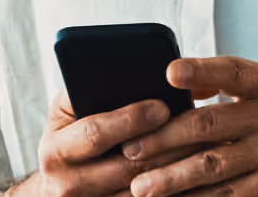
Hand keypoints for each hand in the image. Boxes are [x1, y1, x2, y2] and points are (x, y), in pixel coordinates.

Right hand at [6, 91, 206, 196]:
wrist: (57, 185)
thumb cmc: (69, 137)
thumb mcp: (67, 113)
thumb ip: (87, 94)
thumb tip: (130, 73)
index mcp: (54, 150)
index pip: (95, 132)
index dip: (130, 119)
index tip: (162, 107)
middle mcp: (65, 185)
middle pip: (125, 168)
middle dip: (164, 147)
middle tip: (196, 130)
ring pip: (141, 194)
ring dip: (175, 175)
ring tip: (204, 153)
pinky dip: (173, 193)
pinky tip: (192, 179)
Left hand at [121, 56, 257, 196]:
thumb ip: (226, 80)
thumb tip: (178, 79)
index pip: (231, 72)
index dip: (200, 71)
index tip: (168, 73)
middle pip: (210, 126)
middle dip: (166, 139)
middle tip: (131, 150)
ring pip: (214, 168)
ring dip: (174, 179)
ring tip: (141, 187)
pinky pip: (230, 196)